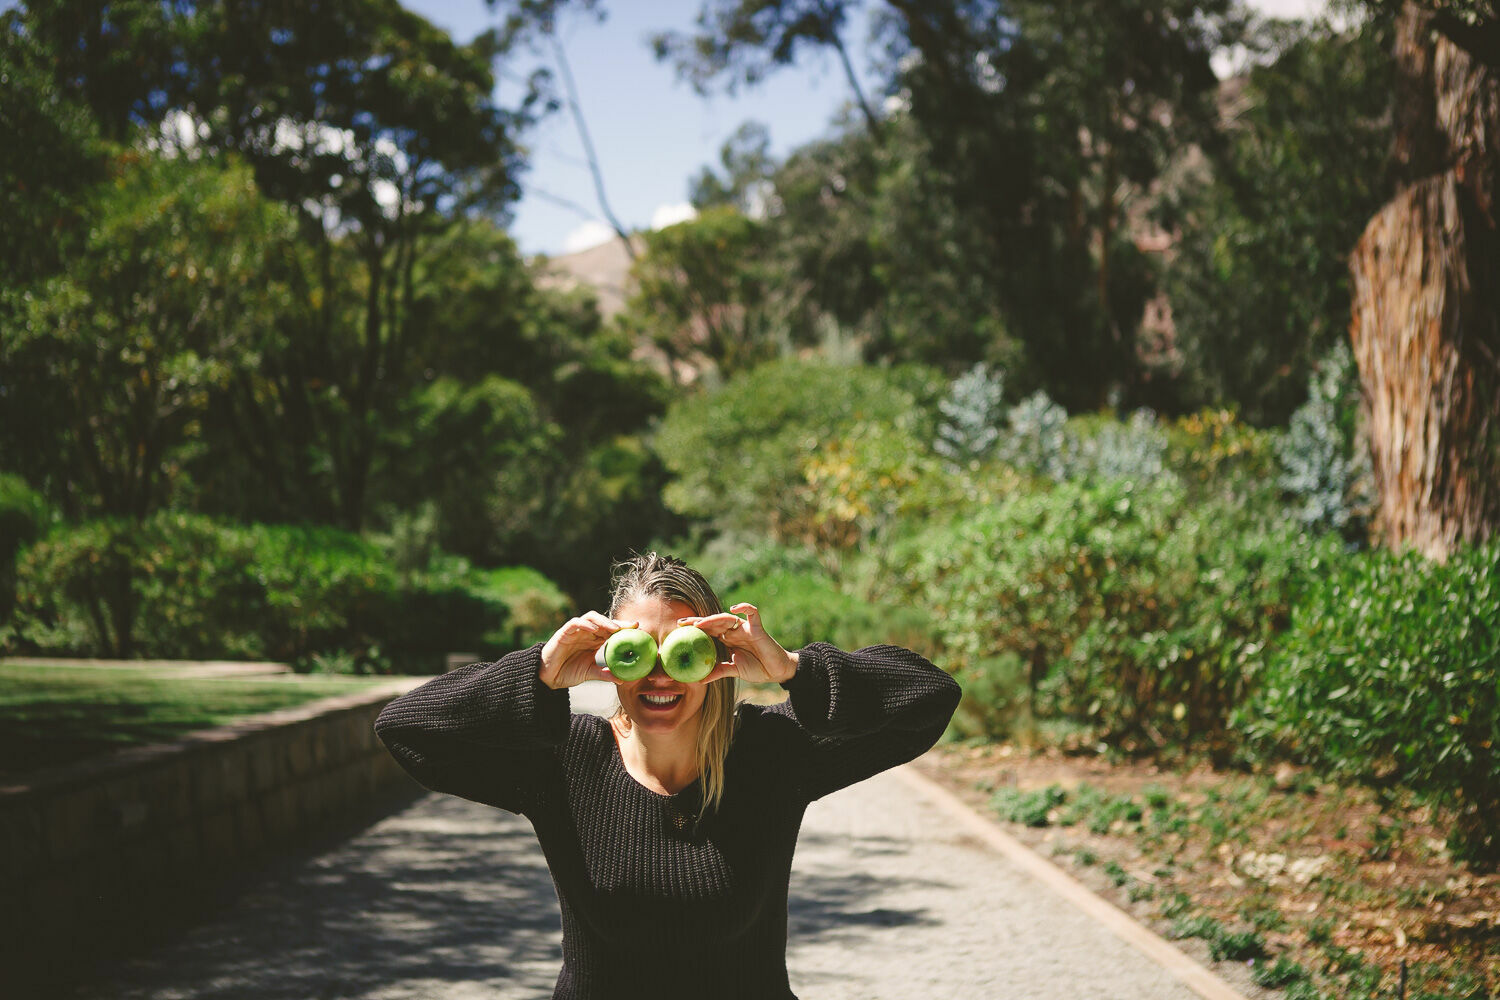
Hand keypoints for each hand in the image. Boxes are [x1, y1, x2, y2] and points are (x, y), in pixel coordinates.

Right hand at [540, 611, 632, 689]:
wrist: (548, 677)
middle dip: (618, 623)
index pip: (611, 630)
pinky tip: (594, 629)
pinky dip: (585, 624)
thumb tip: (623, 680)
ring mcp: (575, 631)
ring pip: (591, 618)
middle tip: (631, 626)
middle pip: (604, 622)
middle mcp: (587, 633)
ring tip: (614, 628)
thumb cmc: (568, 672)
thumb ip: (605, 674)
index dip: (623, 628)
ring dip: (603, 621)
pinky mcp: (564, 633)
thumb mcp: (590, 673)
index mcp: (594, 640)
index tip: (638, 629)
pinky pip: (575, 623)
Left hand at [681, 603, 797, 684]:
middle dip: (698, 621)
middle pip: (713, 622)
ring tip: (700, 623)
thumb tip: (699, 680)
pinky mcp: (757, 628)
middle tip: (682, 623)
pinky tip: (735, 608)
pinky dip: (745, 608)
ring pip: (727, 618)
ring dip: (713, 619)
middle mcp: (734, 631)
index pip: (708, 631)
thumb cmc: (756, 669)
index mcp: (727, 639)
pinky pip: (752, 613)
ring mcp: (745, 628)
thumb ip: (718, 672)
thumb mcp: (734, 671)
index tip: (678, 629)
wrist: (776, 672)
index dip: (694, 628)